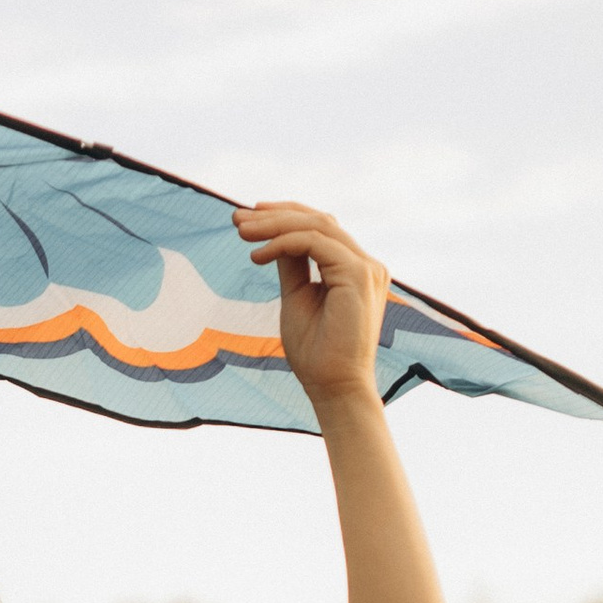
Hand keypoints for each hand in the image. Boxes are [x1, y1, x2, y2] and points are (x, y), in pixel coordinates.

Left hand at [237, 200, 389, 411]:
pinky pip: (314, 244)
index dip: (284, 216)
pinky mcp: (358, 275)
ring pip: (316, 226)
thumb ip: (292, 266)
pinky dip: (282, 243)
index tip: (248, 219)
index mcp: (354, 269)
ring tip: (241, 231)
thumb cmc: (315, 353)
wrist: (333, 387)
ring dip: (274, 225)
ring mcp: (366, 268)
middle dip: (275, 215)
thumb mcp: (297, 298)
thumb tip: (274, 238)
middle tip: (236, 217)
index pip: (321, 228)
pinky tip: (257, 256)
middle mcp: (365, 264)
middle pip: (319, 220)